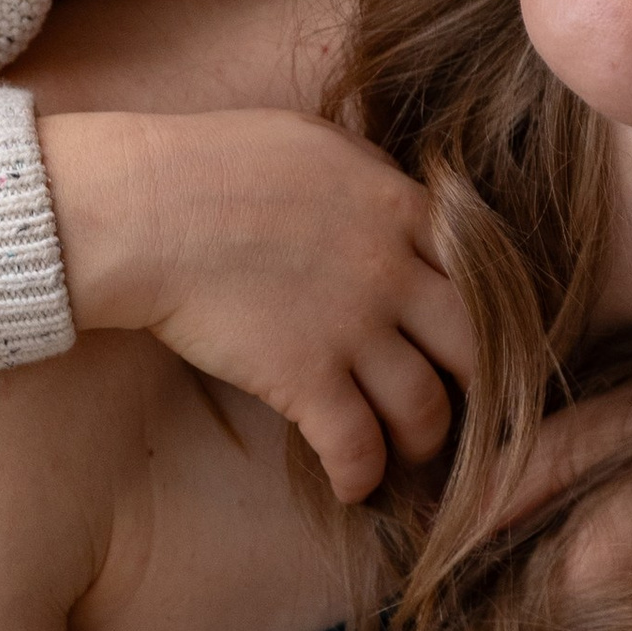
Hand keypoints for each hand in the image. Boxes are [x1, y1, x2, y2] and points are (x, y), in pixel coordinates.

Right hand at [38, 107, 476, 503]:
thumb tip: (396, 205)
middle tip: (454, 402)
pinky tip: (352, 486)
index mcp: (400, 208)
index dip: (485, 311)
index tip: (469, 337)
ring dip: (423, 441)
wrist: (146, 208)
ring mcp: (353, 329)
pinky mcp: (305, 378)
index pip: (483, 271)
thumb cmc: (215, 163)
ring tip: (403, 451)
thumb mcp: (316, 144)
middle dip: (473, 384)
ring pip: (427, 408)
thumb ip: (371, 179)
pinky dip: (361, 476)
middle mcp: (393, 271)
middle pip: (474, 346)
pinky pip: (357, 447)